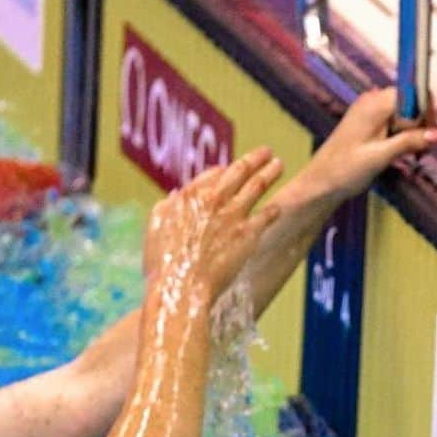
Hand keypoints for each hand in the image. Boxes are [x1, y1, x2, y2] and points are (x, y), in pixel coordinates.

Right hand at [149, 147, 283, 304]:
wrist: (182, 285)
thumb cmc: (164, 262)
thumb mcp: (156, 227)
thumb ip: (167, 208)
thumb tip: (176, 196)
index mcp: (190, 196)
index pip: (212, 175)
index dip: (224, 170)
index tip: (231, 168)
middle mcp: (214, 200)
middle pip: (239, 172)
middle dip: (254, 159)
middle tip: (266, 151)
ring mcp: (233, 215)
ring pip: (256, 186)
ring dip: (269, 173)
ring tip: (278, 164)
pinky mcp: (249, 234)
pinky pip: (266, 216)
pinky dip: (274, 209)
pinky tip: (279, 206)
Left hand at [296, 88, 436, 203]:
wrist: (321, 182)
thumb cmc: (344, 170)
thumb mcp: (382, 156)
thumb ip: (411, 141)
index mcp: (375, 104)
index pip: (414, 93)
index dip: (426, 112)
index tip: (430, 135)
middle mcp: (373, 101)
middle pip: (411, 103)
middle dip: (421, 126)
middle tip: (420, 152)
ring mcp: (370, 111)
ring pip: (405, 114)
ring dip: (413, 134)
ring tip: (409, 156)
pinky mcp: (369, 123)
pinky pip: (394, 122)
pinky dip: (402, 137)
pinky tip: (399, 154)